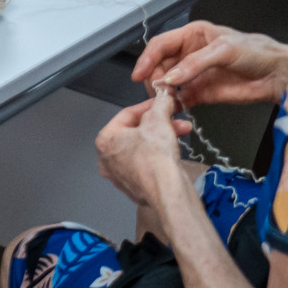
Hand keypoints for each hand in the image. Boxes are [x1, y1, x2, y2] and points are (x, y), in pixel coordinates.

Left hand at [96, 89, 191, 218]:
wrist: (167, 191)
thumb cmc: (156, 154)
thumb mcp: (159, 120)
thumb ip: (160, 105)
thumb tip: (164, 96)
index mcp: (105, 140)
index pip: (127, 115)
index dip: (149, 105)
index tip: (163, 101)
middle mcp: (107, 159)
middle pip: (135, 132)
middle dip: (160, 123)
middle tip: (176, 118)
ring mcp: (119, 176)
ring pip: (142, 148)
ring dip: (162, 137)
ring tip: (181, 132)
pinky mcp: (133, 188)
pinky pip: (146, 164)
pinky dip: (158, 155)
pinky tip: (173, 150)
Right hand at [133, 20, 287, 108]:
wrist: (276, 75)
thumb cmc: (255, 52)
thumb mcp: (224, 51)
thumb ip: (195, 64)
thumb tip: (169, 78)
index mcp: (193, 35)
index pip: (161, 45)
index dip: (147, 59)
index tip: (139, 75)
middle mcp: (190, 54)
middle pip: (160, 66)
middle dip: (155, 79)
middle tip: (156, 93)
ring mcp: (194, 75)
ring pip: (168, 84)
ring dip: (163, 94)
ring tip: (164, 104)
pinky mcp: (201, 93)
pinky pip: (180, 100)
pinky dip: (174, 107)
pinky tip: (174, 111)